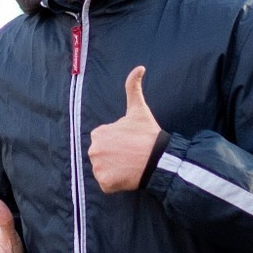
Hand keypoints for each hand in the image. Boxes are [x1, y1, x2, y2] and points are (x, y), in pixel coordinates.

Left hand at [88, 66, 162, 192]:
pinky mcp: (105, 183)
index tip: (130, 143)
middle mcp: (93, 150)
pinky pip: (108, 184)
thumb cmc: (148, 134)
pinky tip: (128, 176)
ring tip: (131, 165)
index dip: (118, 143)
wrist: (159, 159)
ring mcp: (98, 168)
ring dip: (116, 170)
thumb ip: (133, 87)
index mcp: (98, 133)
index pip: (104, 141)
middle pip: (103, 156)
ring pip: (105, 170)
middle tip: (131, 155)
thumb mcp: (138, 109)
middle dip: (115, 157)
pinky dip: (116, 183)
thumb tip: (139, 67)